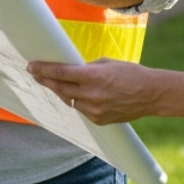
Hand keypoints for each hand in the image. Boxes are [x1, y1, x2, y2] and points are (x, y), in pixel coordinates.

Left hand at [28, 58, 162, 125]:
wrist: (151, 95)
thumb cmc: (130, 73)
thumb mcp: (107, 63)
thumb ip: (86, 68)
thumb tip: (70, 71)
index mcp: (94, 77)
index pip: (61, 73)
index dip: (43, 70)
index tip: (31, 66)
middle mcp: (92, 95)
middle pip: (60, 88)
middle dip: (45, 80)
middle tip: (35, 74)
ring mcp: (95, 110)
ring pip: (69, 100)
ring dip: (61, 91)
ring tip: (56, 83)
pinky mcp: (99, 120)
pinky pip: (81, 109)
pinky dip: (78, 101)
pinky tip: (79, 95)